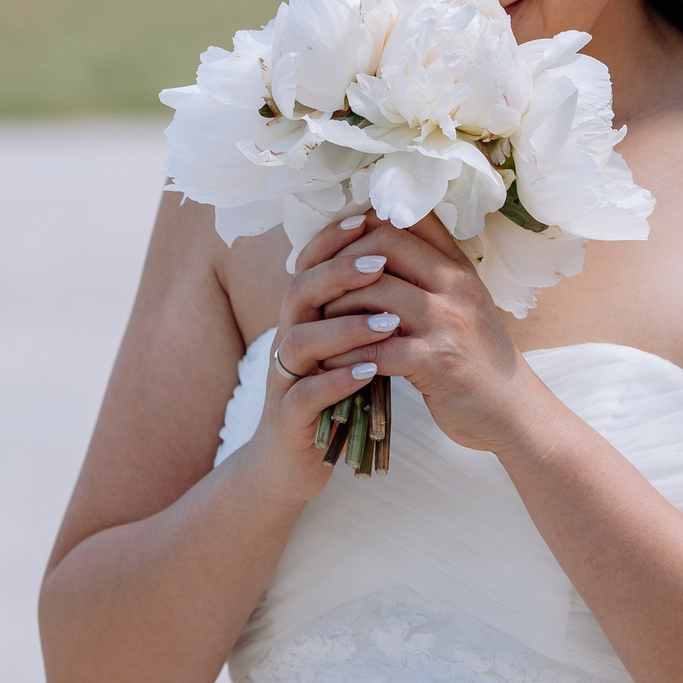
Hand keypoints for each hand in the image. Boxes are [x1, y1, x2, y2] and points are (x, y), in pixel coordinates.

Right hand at [241, 216, 405, 502]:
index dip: (333, 240)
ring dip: (344, 328)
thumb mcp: (343, 347)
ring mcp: (284, 380)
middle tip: (381, 264)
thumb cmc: (329, 398)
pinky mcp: (288, 419)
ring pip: (299, 341)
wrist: (291, 464)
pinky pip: (305, 394)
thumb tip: (397, 258)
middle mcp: (287, 341)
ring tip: (388, 323)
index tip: (367, 218)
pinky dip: (336, 381)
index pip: (309, 264)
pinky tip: (368, 372)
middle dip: (339, 274)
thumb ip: (359, 307)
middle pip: (299, 292)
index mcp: (303, 318)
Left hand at [313, 213, 545, 454]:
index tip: (333, 249)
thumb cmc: (478, 358)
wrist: (512, 411)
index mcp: (458, 267)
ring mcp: (448, 322)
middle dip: (341, 262)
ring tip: (318, 326)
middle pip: (384, 243)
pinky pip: (376, 348)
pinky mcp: (436, 362)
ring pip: (374, 291)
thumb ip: (429, 275)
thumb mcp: (463, 303)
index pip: (406, 219)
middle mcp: (455, 285)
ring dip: (337, 309)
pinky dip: (347, 355)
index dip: (361, 225)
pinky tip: (333, 365)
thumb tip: (373, 248)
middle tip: (318, 288)